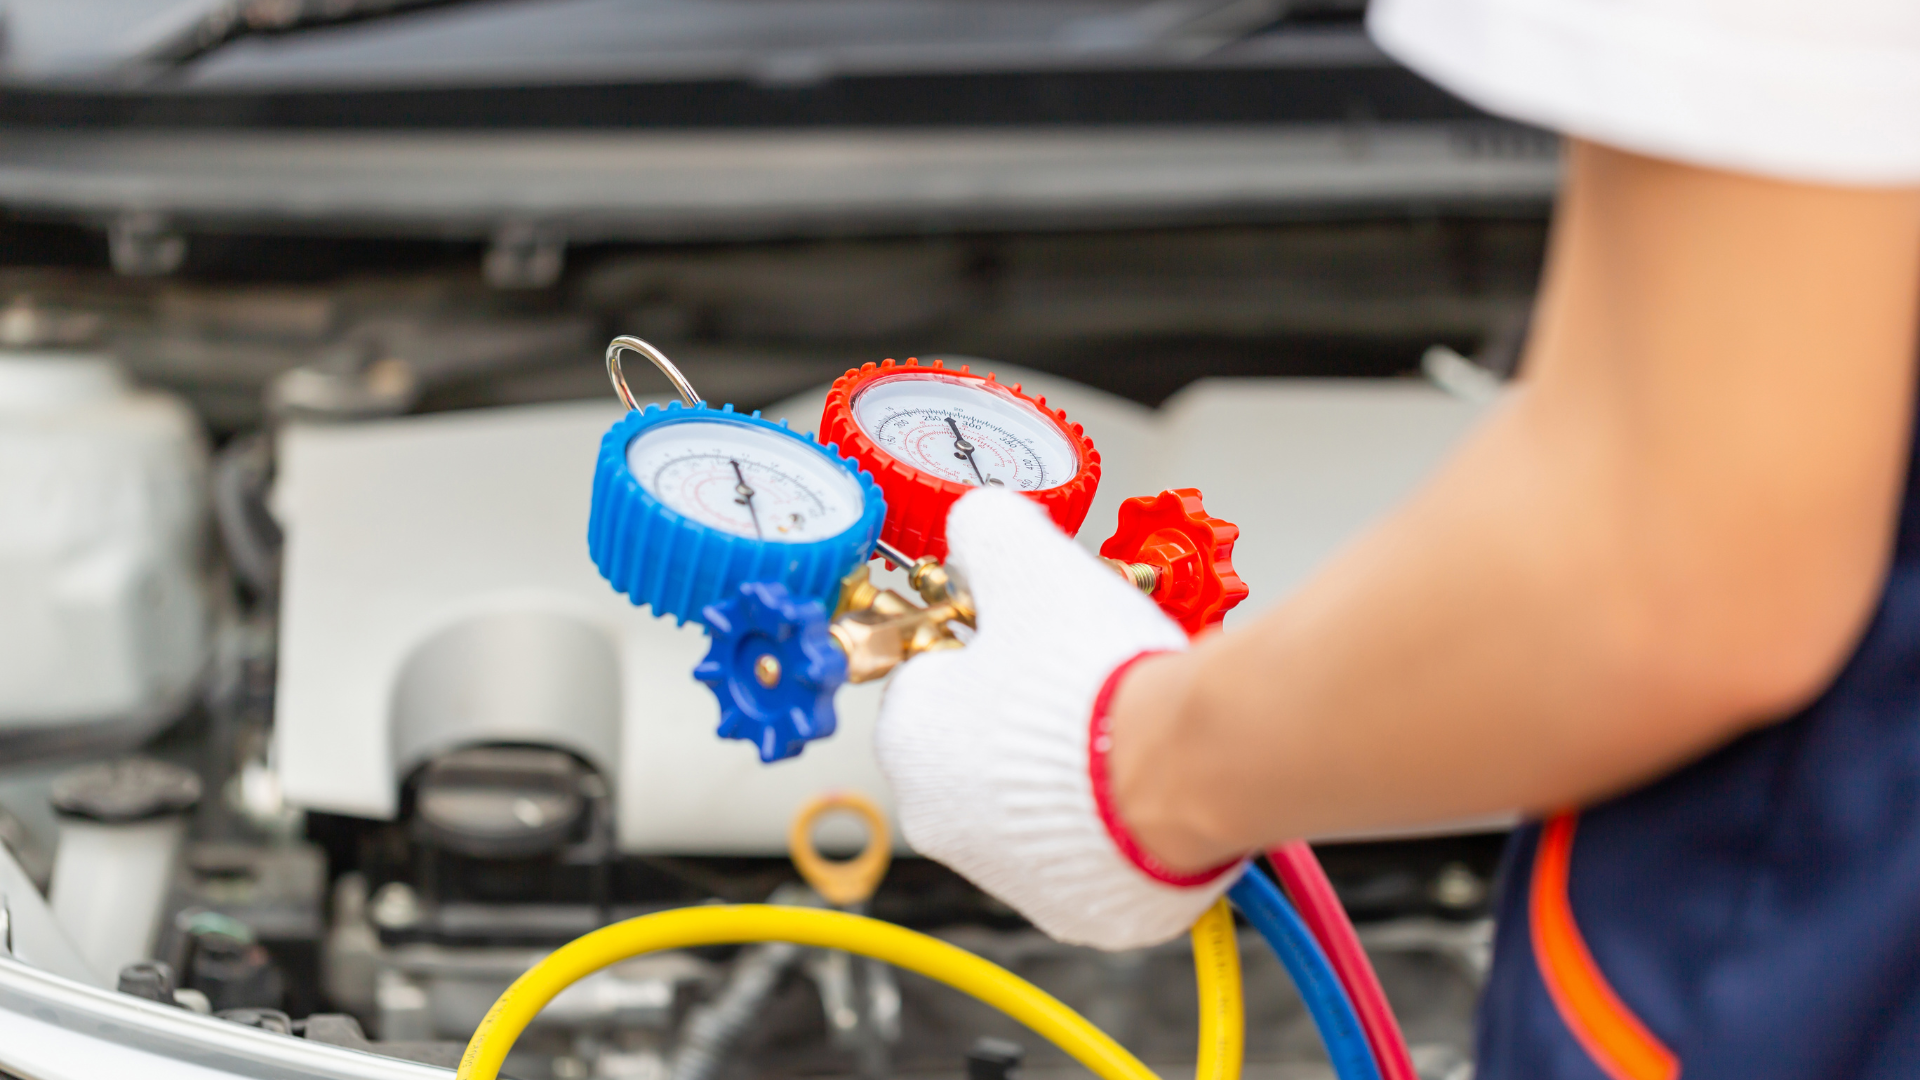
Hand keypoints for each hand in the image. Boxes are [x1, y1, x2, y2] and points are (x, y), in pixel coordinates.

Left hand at [875, 488, 1244, 949]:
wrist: (1184, 768)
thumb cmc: (1095, 677)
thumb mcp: (1029, 561)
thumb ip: (986, 530)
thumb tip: (974, 521)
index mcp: (911, 734)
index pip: (928, 682)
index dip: (982, 653)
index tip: (1024, 642)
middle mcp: (938, 816)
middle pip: (973, 749)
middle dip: (1016, 717)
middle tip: (1077, 684)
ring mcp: (1004, 872)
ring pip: (1024, 807)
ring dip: (1058, 773)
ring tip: (1116, 732)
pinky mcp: (1070, 908)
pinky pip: (1078, 858)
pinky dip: (1101, 827)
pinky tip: (1134, 786)